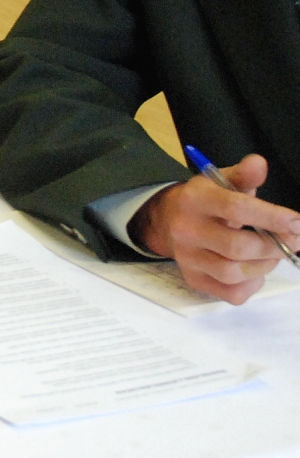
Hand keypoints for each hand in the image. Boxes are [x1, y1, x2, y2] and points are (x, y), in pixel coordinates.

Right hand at [133, 154, 299, 303]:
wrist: (170, 220)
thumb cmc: (208, 201)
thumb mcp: (223, 181)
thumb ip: (244, 174)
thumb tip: (258, 163)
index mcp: (195, 200)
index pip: (236, 209)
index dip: (271, 218)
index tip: (298, 223)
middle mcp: (186, 230)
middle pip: (238, 247)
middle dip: (275, 246)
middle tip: (294, 241)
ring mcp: (187, 258)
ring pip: (234, 273)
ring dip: (265, 266)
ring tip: (272, 254)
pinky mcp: (193, 279)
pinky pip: (231, 294)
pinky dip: (252, 285)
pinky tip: (254, 270)